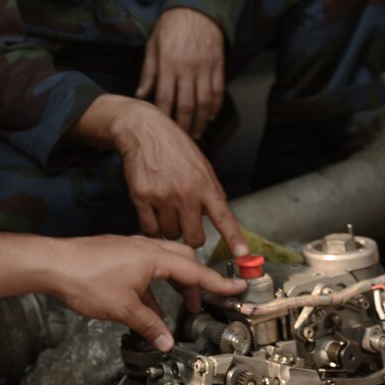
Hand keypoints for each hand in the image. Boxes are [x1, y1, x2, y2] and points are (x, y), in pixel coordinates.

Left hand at [44, 234, 246, 351]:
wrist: (54, 264)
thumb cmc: (87, 279)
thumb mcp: (124, 309)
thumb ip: (149, 325)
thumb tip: (166, 341)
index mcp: (153, 256)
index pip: (194, 270)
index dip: (217, 282)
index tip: (238, 287)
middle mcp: (145, 247)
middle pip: (183, 261)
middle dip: (197, 282)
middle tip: (206, 302)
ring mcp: (131, 249)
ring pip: (164, 264)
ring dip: (175, 284)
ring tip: (180, 307)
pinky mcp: (118, 254)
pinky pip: (146, 268)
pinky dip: (154, 286)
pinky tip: (149, 307)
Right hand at [109, 97, 245, 252]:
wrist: (144, 130)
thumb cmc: (174, 146)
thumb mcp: (202, 165)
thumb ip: (211, 191)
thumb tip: (221, 216)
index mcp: (205, 185)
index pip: (224, 217)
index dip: (234, 238)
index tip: (242, 254)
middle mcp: (185, 193)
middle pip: (194, 238)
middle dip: (192, 236)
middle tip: (187, 223)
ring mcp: (162, 197)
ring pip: (171, 235)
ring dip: (170, 228)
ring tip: (167, 208)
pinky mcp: (141, 198)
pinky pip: (150, 229)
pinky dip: (152, 227)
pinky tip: (153, 212)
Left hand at [137, 7, 226, 137]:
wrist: (197, 9)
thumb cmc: (170, 27)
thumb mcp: (153, 45)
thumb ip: (148, 72)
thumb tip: (140, 95)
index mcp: (168, 65)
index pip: (164, 98)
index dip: (163, 117)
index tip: (161, 129)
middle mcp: (188, 69)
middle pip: (186, 105)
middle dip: (184, 125)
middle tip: (181, 138)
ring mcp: (205, 68)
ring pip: (204, 102)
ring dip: (201, 121)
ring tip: (197, 133)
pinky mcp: (218, 66)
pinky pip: (218, 91)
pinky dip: (216, 107)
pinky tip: (210, 117)